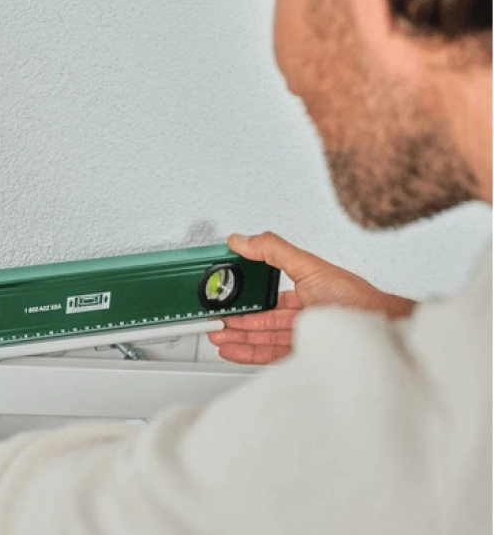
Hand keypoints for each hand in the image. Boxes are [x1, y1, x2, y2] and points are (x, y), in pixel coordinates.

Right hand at [207, 232, 415, 364]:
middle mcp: (306, 316)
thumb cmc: (357, 301)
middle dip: (236, 320)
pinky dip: (248, 353)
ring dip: (237, 336)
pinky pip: (270, 356)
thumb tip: (243, 239)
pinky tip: (233, 350)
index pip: (271, 295)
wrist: (381, 333)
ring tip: (217, 335)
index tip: (227, 297)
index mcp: (308, 292)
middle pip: (263, 319)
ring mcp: (305, 338)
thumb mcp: (308, 266)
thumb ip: (274, 251)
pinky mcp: (304, 357)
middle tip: (215, 319)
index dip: (247, 296)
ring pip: (263, 338)